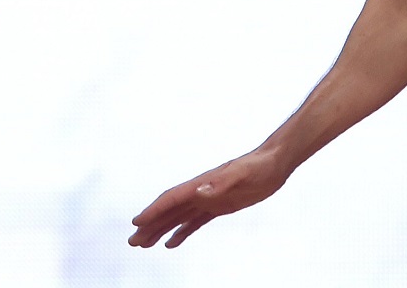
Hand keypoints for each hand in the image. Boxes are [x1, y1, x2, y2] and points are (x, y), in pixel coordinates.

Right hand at [129, 150, 290, 248]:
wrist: (273, 163)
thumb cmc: (259, 167)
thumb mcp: (242, 174)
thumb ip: (221, 183)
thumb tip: (199, 192)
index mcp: (201, 184)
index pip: (171, 199)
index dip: (154, 211)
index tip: (137, 222)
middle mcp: (200, 192)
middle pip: (169, 211)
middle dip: (150, 225)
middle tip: (133, 242)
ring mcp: (207, 199)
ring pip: (177, 218)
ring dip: (159, 230)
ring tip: (143, 244)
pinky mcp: (218, 207)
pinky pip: (194, 222)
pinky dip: (181, 233)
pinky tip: (171, 243)